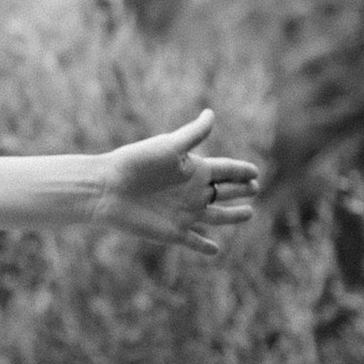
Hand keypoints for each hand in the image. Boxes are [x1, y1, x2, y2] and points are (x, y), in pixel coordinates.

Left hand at [100, 110, 261, 258]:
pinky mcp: (173, 233)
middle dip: (241, 191)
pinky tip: (215, 249)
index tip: (256, 171)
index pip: (225, 170)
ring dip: (233, 217)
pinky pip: (194, 242)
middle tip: (255, 188)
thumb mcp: (169, 146)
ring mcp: (184, 214)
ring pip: (217, 217)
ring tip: (249, 213)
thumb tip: (211, 113)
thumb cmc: (136, 163)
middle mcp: (192, 192)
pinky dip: (204, 247)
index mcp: (193, 170)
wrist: (107, 188)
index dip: (242, 171)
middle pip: (224, 192)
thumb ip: (193, 134)